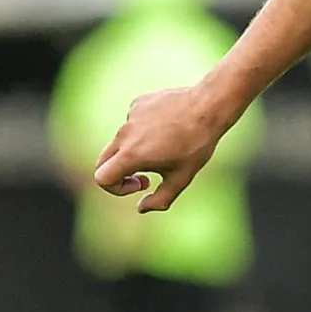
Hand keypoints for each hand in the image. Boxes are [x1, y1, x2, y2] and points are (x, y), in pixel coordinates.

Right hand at [94, 83, 228, 212]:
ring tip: (166, 148)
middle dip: (120, 174)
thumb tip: (141, 208)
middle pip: (104, 161)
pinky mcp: (137, 104)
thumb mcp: (181, 178)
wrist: (208, 107)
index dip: (116, 189)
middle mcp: (125, 134)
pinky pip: (132, 123)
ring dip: (135, 151)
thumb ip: (159, 199)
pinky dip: (143, 132)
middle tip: (146, 176)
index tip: (140, 184)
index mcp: (132, 155)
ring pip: (121, 141)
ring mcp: (129, 116)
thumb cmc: (196, 145)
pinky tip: (168, 129)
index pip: (102, 178)